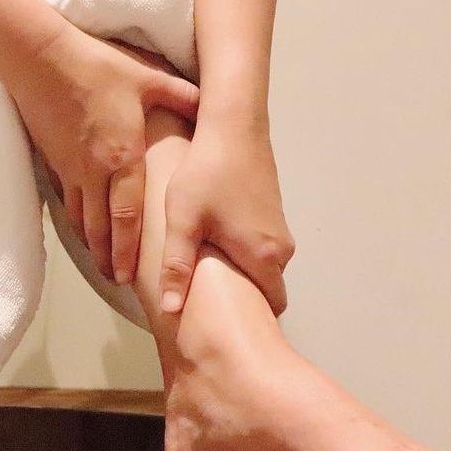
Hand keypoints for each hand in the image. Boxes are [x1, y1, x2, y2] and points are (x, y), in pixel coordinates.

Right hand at [5, 26, 200, 284]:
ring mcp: (71, 170)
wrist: (41, 59)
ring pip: (81, 219)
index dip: (131, 249)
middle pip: (102, 227)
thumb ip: (179, 95)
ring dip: (92, 245)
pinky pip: (65, 201)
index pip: (127, 215)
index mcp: (122, 156)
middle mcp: (95, 171)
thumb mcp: (146, 78)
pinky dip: (75, 222)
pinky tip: (81, 232)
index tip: (134, 275)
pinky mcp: (54, 162)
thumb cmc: (96, 67)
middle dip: (111, 258)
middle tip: (120, 282)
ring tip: (102, 266)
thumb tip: (208, 103)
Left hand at [159, 125, 294, 315]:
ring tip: (209, 278)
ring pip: (264, 268)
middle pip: (268, 289)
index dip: (251, 318)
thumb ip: (177, 266)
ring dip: (242, 276)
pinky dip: (244, 256)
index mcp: (263, 256)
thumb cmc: (207, 174)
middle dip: (244, 300)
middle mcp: (280, 247)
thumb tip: (171, 309)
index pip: (271, 306)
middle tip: (211, 306)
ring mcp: (280, 229)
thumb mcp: (183, 221)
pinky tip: (216, 247)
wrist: (233, 126)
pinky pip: (262, 249)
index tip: (226, 324)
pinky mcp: (273, 213)